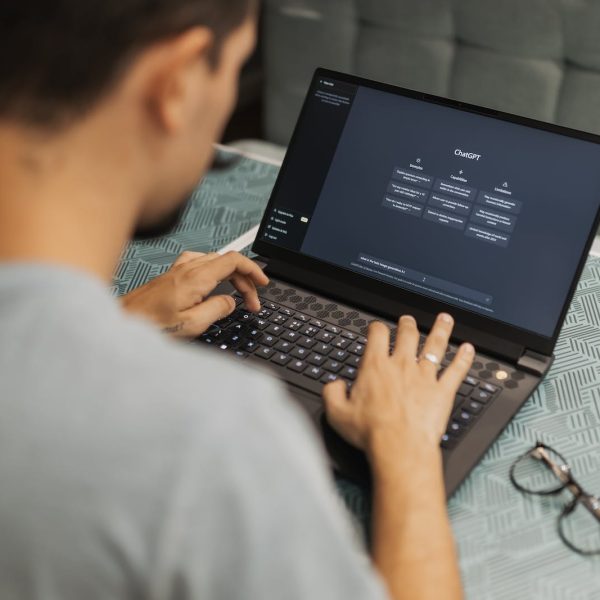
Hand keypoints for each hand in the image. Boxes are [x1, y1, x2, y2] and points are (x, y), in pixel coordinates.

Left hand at [120, 251, 268, 336]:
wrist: (120, 323)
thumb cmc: (148, 326)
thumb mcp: (191, 325)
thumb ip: (216, 310)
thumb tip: (230, 302)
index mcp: (196, 278)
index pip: (233, 260)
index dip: (253, 270)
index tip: (262, 283)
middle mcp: (187, 269)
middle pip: (226, 260)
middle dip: (244, 279)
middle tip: (251, 301)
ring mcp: (177, 270)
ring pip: (213, 260)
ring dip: (230, 274)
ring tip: (237, 292)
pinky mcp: (170, 276)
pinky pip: (199, 263)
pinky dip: (214, 271)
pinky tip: (212, 282)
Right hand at [323, 313, 473, 458]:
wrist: (399, 447)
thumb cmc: (371, 432)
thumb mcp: (337, 414)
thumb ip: (332, 394)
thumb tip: (335, 385)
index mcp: (376, 367)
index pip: (377, 336)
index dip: (377, 327)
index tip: (377, 327)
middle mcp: (402, 366)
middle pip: (408, 335)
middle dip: (408, 324)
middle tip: (408, 320)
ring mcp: (425, 377)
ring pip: (435, 346)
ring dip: (441, 330)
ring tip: (445, 319)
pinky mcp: (443, 392)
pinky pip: (456, 370)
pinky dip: (464, 358)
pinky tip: (469, 349)